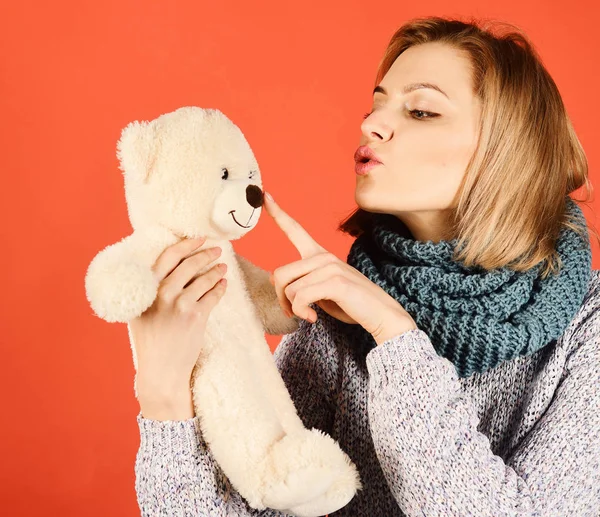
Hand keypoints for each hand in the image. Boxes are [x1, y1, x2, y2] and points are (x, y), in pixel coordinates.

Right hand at [128, 237, 227, 418]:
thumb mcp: (140, 312)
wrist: (160, 370)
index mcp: (145, 289)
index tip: (198, 238)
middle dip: (206, 254)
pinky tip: (224, 284)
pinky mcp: (196, 317)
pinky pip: (213, 296)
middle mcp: (161, 294)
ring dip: (216, 270)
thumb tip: (170, 268)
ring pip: (204, 278)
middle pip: (188, 264)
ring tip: (223, 267)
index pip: (167, 257)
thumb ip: (150, 290)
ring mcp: (179, 305)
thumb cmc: (150, 341)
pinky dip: (220, 288)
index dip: (185, 244)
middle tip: (217, 250)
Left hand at [263, 192, 416, 344]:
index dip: (277, 213)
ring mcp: (330, 267)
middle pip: (280, 274)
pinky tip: (313, 318)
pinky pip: (300, 297)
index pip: (295, 230)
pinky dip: (302, 312)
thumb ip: (301, 282)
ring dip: (293, 308)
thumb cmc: (352, 305)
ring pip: (289, 288)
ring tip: (308, 315)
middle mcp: (324, 256)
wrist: (382, 316)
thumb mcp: (321, 292)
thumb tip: (273, 279)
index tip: (264, 196)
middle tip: (291, 313)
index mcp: (320, 255)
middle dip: (281, 298)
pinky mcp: (335, 281)